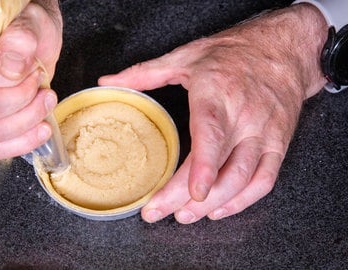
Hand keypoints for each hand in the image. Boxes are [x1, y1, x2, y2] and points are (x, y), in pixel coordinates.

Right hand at [0, 1, 62, 159]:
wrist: (28, 32)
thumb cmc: (26, 24)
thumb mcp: (32, 20)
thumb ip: (21, 37)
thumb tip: (12, 66)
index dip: (15, 82)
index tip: (35, 72)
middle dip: (25, 106)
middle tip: (44, 91)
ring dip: (24, 127)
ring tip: (44, 107)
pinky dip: (16, 145)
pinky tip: (37, 133)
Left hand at [99, 4, 327, 222]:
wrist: (283, 49)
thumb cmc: (232, 53)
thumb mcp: (185, 55)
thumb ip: (144, 73)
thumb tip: (108, 82)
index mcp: (217, 93)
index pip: (211, 134)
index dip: (203, 167)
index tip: (192, 193)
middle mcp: (244, 116)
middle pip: (222, 167)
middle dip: (190, 198)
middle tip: (158, 213)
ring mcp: (265, 133)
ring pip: (244, 179)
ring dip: (215, 204)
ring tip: (184, 216)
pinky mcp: (278, 143)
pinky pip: (265, 180)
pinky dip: (243, 201)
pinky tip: (218, 210)